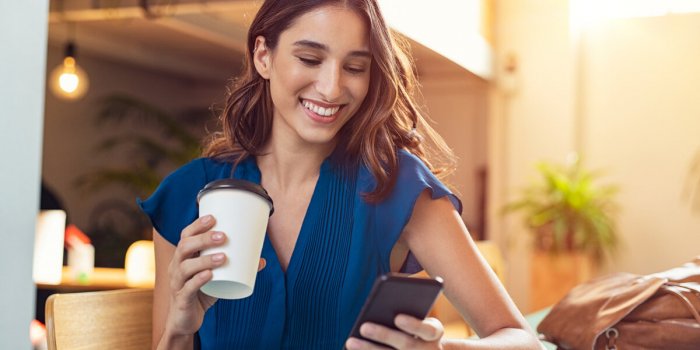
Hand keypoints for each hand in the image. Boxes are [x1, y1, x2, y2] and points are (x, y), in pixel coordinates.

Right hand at [164, 215, 265, 336]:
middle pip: (184, 247)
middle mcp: (176, 267)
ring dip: (205, 259)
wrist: (186, 321)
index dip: (197, 226)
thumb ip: (236, 268)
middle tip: (223, 236)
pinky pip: (187, 288)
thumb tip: (261, 260)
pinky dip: (199, 280)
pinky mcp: (181, 300)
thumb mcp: (218, 278)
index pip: (185, 236)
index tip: (213, 218)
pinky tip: (209, 275)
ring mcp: (177, 284)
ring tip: (223, 256)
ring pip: (186, 267)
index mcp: (183, 258)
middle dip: (203, 239)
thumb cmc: (202, 293)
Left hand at [345, 314, 444, 348]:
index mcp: (434, 333)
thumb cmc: (419, 327)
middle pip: (406, 344)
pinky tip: (351, 348)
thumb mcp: (420, 318)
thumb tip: (383, 298)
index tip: (397, 318)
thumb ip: (409, 307)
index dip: (413, 325)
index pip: (427, 330)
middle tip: (364, 327)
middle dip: (384, 335)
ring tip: (350, 341)